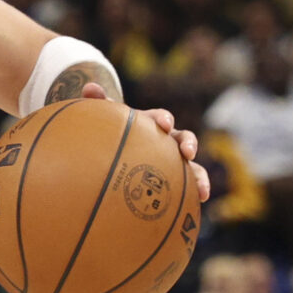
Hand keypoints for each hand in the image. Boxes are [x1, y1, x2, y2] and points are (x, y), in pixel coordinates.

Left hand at [78, 84, 209, 204]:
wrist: (118, 146)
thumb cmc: (112, 132)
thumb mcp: (105, 119)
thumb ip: (98, 103)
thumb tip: (90, 86)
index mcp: (151, 123)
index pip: (160, 117)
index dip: (163, 119)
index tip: (163, 124)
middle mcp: (167, 140)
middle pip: (183, 138)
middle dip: (188, 143)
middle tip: (187, 152)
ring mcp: (173, 159)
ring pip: (192, 166)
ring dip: (200, 176)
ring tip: (202, 191)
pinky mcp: (175, 178)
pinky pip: (186, 187)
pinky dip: (194, 194)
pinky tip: (198, 205)